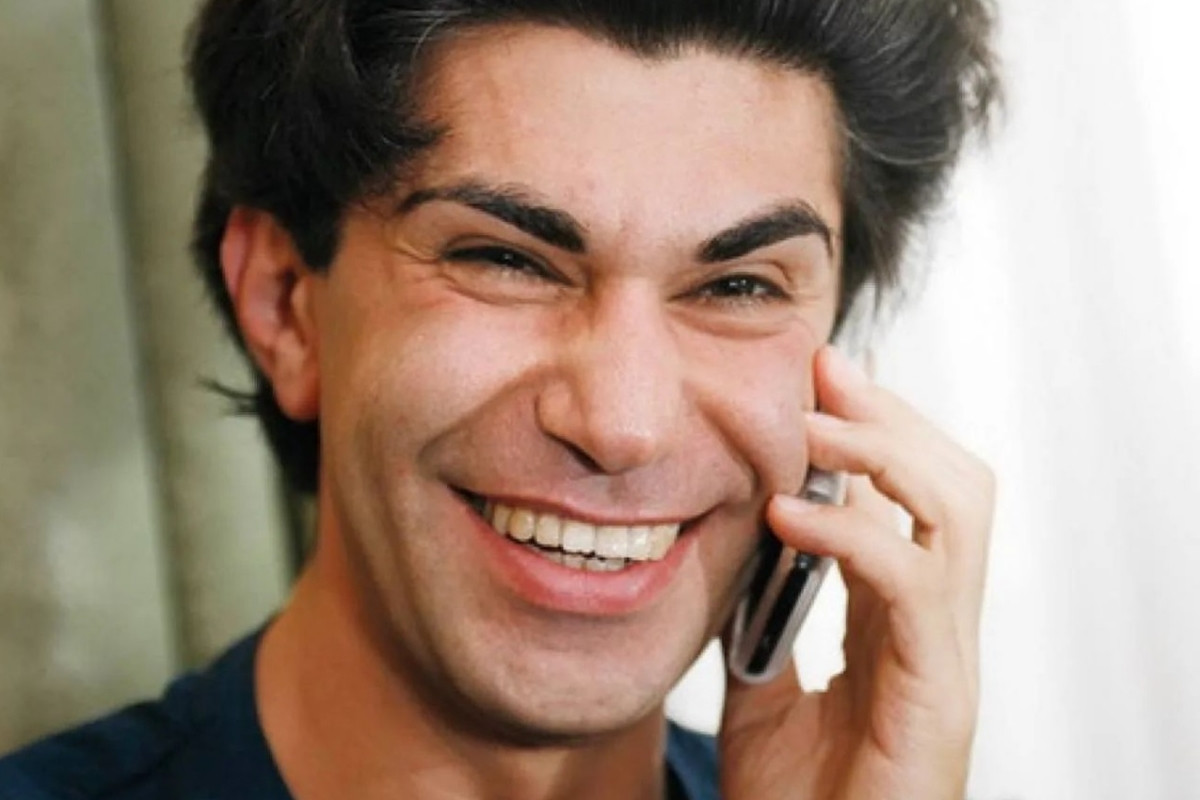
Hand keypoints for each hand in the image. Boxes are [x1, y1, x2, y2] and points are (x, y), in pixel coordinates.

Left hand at [718, 346, 994, 799]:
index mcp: (897, 617)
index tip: (814, 375)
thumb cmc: (793, 795)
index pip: (910, 495)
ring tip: (811, 424)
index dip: (871, 428)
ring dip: (883, 450)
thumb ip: (762, 610)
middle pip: (952, 481)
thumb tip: (740, 534)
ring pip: (956, 511)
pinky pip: (910, 582)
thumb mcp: (760, 681)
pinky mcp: (937, 693)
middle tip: (824, 370)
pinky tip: (786, 512)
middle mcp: (934, 625)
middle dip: (889, 416)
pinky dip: (853, 532)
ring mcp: (944, 656)